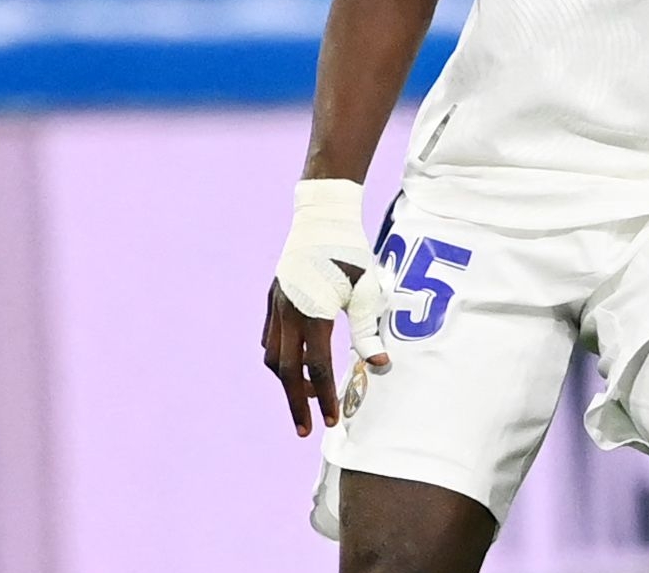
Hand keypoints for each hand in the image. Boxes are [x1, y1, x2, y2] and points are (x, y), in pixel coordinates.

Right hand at [265, 178, 390, 434]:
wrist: (322, 217)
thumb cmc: (352, 254)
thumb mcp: (366, 292)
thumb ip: (367, 330)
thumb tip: (379, 364)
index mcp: (313, 313)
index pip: (316, 368)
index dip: (324, 397)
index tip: (331, 420)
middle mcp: (288, 313)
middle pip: (286, 371)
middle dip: (296, 404)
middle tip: (305, 431)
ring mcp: (275, 306)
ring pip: (273, 356)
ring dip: (287, 381)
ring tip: (306, 397)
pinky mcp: (272, 298)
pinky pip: (269, 337)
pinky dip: (278, 356)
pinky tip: (291, 366)